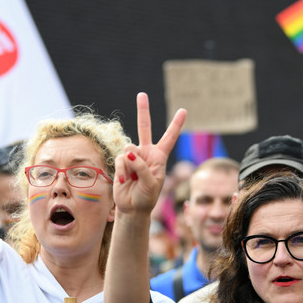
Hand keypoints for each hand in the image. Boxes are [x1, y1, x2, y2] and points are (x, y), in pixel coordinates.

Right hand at [114, 93, 185, 214]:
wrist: (132, 208)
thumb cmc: (147, 197)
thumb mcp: (152, 183)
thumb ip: (143, 167)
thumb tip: (128, 152)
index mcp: (160, 157)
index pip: (169, 137)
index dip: (176, 124)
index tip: (183, 110)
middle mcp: (146, 153)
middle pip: (144, 127)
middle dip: (143, 110)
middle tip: (142, 94)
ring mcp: (132, 156)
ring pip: (129, 149)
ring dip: (131, 166)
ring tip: (133, 180)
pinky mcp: (120, 162)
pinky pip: (120, 159)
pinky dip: (122, 171)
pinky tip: (125, 181)